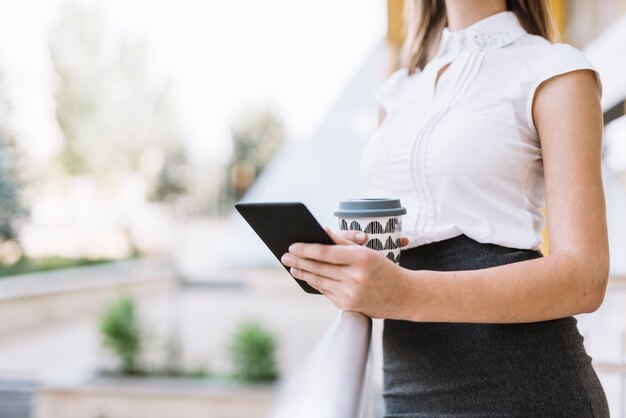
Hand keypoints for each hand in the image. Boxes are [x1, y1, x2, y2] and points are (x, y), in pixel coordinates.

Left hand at [280, 227, 411, 318]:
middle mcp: (356, 277)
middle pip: (319, 267)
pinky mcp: (348, 306)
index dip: (305, 248)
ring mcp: (351, 294)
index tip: (292, 245)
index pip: (325, 252)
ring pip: (319, 280)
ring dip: (303, 273)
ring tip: (292, 266)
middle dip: (299, 261)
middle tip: (285, 256)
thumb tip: (321, 232)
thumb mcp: (368, 251)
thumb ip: (343, 242)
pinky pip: (326, 292)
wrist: (405, 295)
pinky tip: (307, 277)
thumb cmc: (384, 269)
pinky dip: (314, 283)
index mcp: (361, 258)